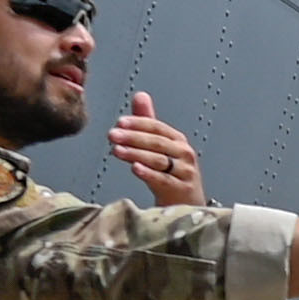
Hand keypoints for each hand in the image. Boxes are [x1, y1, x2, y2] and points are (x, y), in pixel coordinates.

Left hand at [108, 93, 202, 207]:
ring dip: (136, 154)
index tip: (120, 122)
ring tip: (117, 150)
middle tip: (113, 135)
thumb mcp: (160, 146)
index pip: (157, 127)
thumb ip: (148, 122)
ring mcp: (184, 172)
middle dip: (133, 138)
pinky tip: (134, 168)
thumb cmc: (172, 174)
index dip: (138, 123)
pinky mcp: (180, 189)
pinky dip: (148, 173)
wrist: (185, 204)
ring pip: (158, 160)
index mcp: (177, 140)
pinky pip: (163, 179)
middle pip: (157, 142)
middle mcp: (184, 154)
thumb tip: (140, 95)